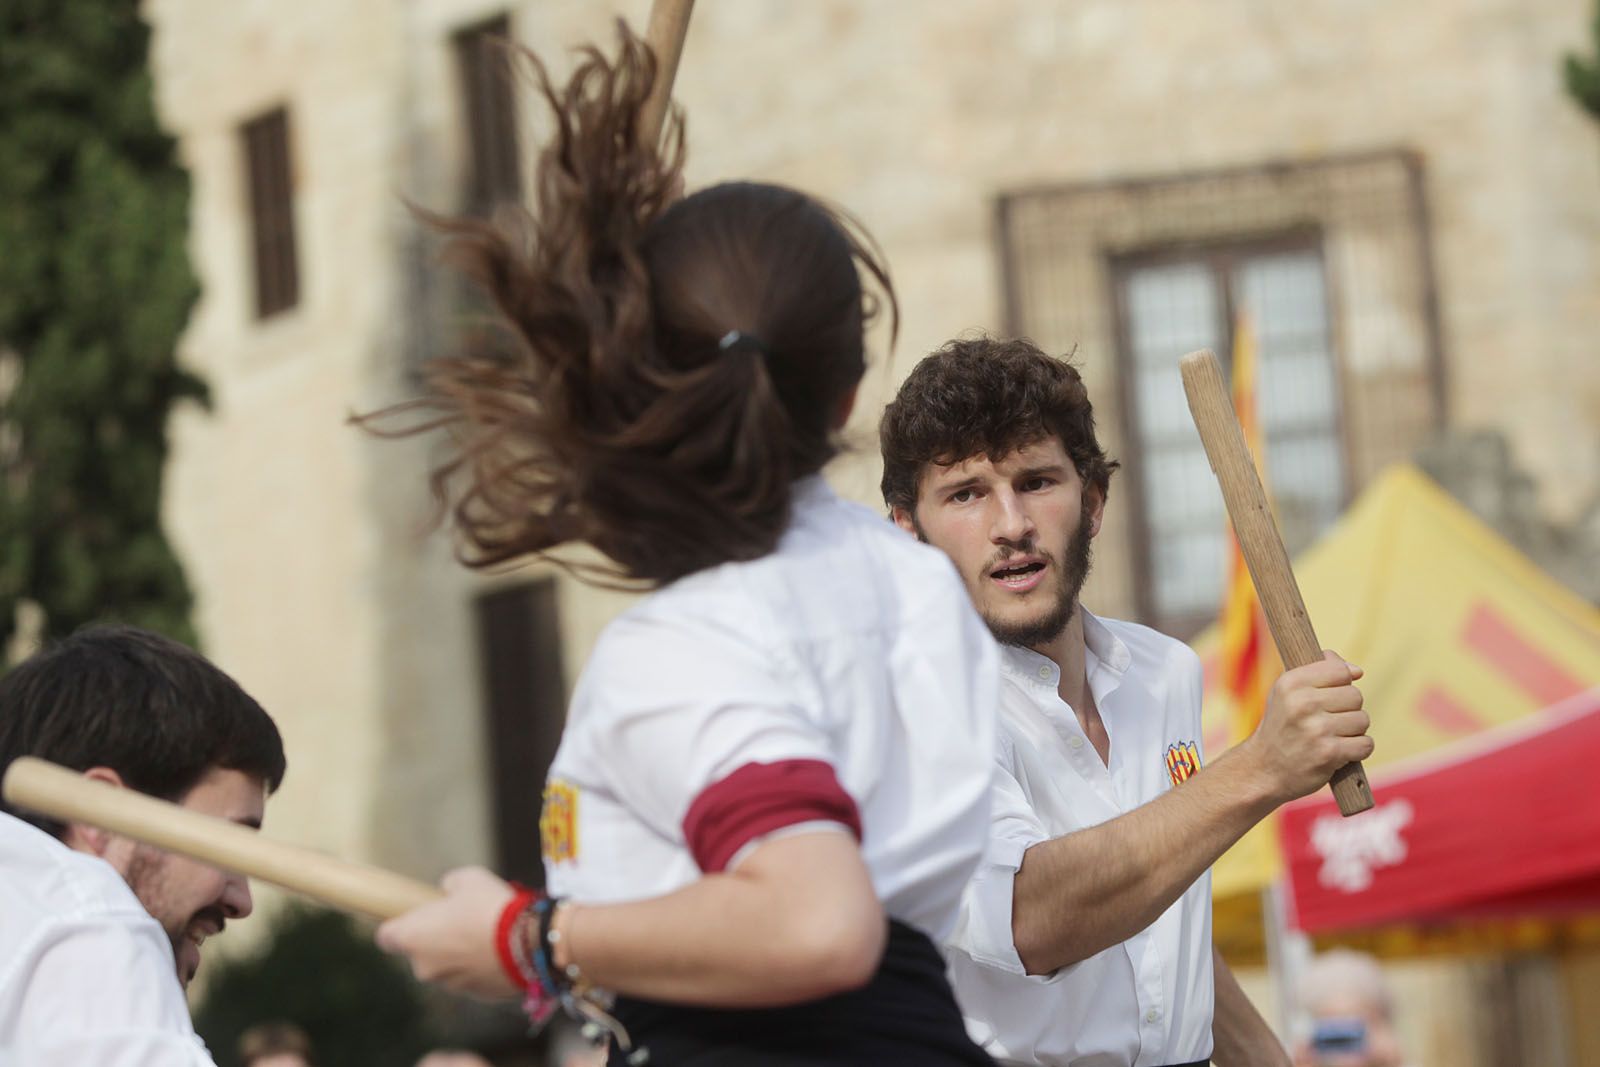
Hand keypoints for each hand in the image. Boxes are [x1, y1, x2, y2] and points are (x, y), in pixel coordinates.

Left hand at [375, 866, 521, 997]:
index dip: (400, 924)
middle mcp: (423, 966)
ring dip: (460, 954)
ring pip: (447, 967)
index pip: (386, 936)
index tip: (417, 915)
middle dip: (437, 939)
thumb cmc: (490, 906)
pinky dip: (480, 967)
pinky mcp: (475, 996)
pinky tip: (501, 951)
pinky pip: (472, 978)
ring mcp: (449, 985)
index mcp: (412, 937)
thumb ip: (449, 885)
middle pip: (421, 952)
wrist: (528, 942)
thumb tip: (448, 891)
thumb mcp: (468, 878)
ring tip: (488, 934)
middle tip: (463, 920)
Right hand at [1242, 650, 1372, 804]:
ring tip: (1330, 737)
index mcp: (1291, 683)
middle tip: (1326, 722)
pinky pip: (1366, 744)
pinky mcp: (1329, 753)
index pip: (1340, 670)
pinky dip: (1357, 750)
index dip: (1341, 684)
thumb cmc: (1281, 727)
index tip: (1328, 697)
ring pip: (1362, 720)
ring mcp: (1316, 729)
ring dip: (1352, 731)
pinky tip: (1339, 752)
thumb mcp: (1288, 692)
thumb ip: (1320, 673)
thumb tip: (1357, 671)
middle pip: (1355, 696)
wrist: (1263, 770)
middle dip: (1347, 710)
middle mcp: (1302, 703)